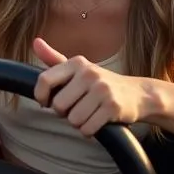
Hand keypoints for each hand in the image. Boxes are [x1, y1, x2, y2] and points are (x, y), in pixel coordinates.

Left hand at [32, 38, 148, 136]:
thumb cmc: (100, 84)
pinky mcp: (112, 107)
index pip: (45, 79)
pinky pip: (88, 129)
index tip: (45, 102)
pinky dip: (89, 131)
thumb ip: (54, 59)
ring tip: (88, 114)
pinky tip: (97, 122)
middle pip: (58, 105)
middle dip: (64, 113)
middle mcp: (89, 73)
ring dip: (78, 123)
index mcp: (77, 63)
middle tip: (76, 108)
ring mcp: (102, 89)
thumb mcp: (79, 69)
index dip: (41, 95)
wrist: (138, 94)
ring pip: (73, 120)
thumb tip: (35, 42)